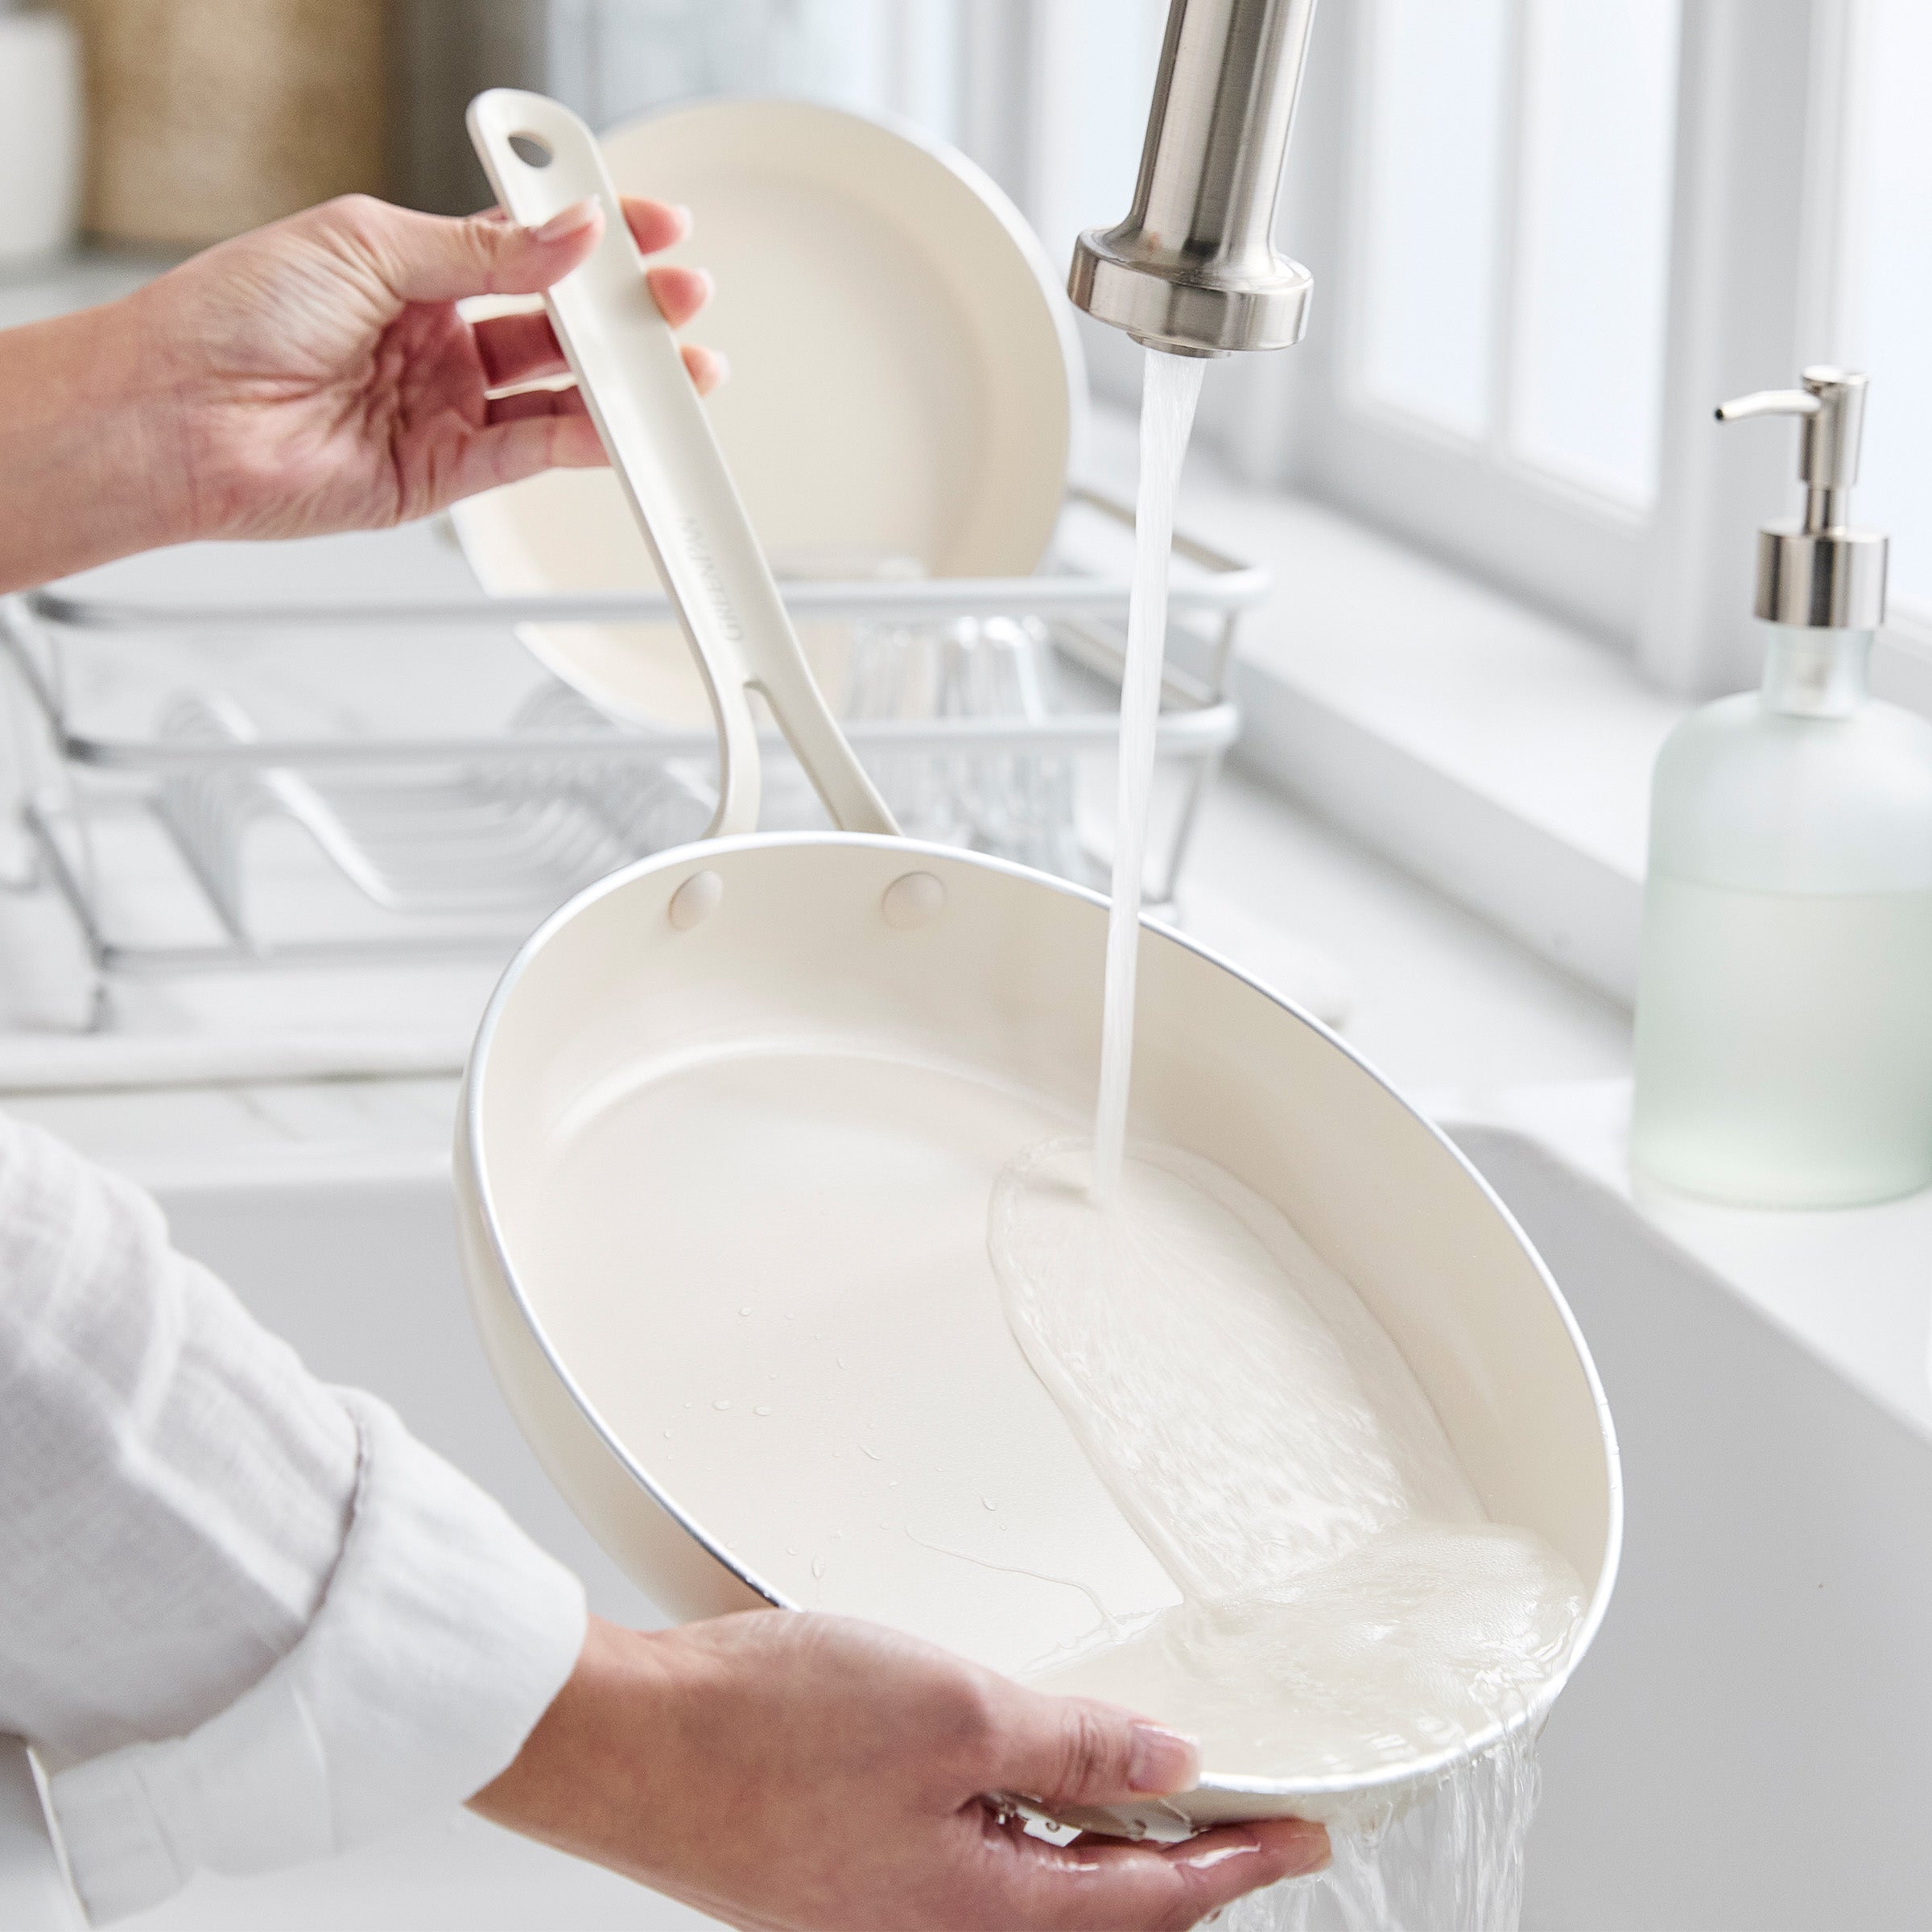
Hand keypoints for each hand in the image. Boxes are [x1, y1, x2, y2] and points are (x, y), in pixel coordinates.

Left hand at [0, 193, 717, 589]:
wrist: (180, 416)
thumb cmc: (233, 317)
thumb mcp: (366, 244)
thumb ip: (480, 249)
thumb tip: (568, 235)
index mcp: (411, 267)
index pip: (525, 245)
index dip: (591, 236)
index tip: (649, 227)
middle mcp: (434, 338)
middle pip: (555, 322)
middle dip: (623, 311)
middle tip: (677, 298)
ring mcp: (444, 407)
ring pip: (557, 391)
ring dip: (621, 380)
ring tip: (675, 367)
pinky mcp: (446, 473)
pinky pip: (535, 453)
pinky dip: (587, 439)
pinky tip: (624, 422)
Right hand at [472, 1613, 1328, 1931]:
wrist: (624, 1740)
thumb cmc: (764, 1730)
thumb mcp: (955, 1716)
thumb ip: (1074, 1748)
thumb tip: (1171, 1766)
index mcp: (977, 1910)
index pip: (1150, 1904)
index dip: (1240, 1865)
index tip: (1305, 1837)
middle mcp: (933, 1922)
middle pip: (1093, 1906)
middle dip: (1178, 1865)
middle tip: (1244, 1816)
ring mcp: (884, 1897)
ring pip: (1028, 1879)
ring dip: (1096, 1838)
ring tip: (1148, 1788)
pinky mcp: (842, 1862)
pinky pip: (968, 1854)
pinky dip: (1021, 1818)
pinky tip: (1020, 1774)